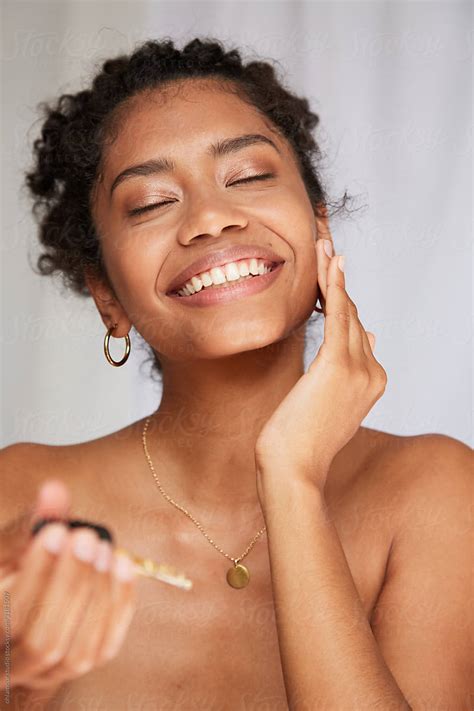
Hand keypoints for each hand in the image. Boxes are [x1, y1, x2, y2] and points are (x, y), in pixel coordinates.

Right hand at [0, 480, 137, 691]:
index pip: (8, 617)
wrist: (18, 613)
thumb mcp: (6, 553)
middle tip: (86, 538)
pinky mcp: (77, 668)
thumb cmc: (7, 576)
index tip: (56, 531)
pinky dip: (118, 606)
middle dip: (70, 585)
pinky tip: (122, 566)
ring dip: (96, 595)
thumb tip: (55, 489)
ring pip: (76, 652)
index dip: (35, 574)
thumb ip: (28, 527)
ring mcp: (44, 675)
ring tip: (105, 549)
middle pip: (43, 641)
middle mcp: (9, 666)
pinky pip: (104, 648)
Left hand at [254, 238, 386, 489]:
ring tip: (324, 244)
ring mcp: (360, 369)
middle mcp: (373, 373)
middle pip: (354, 318)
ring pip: (347, 310)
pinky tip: (329, 263)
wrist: (292, 469)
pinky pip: (338, 315)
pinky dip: (334, 286)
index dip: (341, 304)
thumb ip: (341, 373)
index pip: (357, 333)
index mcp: (372, 382)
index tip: (328, 278)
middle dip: (337, 283)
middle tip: (324, 248)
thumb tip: (359, 337)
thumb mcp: (324, 403)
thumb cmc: (298, 442)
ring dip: (334, 274)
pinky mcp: (337, 365)